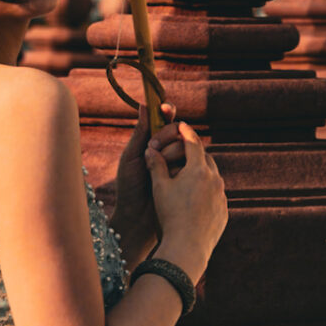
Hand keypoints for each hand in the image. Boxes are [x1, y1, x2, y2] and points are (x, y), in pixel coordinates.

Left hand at [112, 103, 184, 249]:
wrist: (137, 219)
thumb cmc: (129, 188)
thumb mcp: (132, 158)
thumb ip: (141, 133)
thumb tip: (144, 105)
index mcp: (152, 143)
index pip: (164, 121)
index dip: (167, 112)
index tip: (166, 108)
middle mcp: (168, 151)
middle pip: (179, 131)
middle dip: (168, 135)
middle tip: (153, 147)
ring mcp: (180, 164)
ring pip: (188, 146)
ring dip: (173, 152)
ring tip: (159, 167)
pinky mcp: (189, 178)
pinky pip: (195, 164)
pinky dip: (186, 165)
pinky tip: (176, 172)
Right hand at [146, 120, 227, 285]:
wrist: (187, 247)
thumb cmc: (170, 215)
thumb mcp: (159, 188)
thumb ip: (156, 166)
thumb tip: (150, 150)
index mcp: (198, 170)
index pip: (193, 143)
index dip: (186, 132)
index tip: (182, 125)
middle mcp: (214, 180)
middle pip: (205, 159)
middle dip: (194, 154)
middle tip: (184, 151)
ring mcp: (221, 196)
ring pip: (213, 177)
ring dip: (202, 174)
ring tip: (189, 177)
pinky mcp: (224, 211)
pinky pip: (216, 195)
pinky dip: (206, 192)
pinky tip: (196, 200)